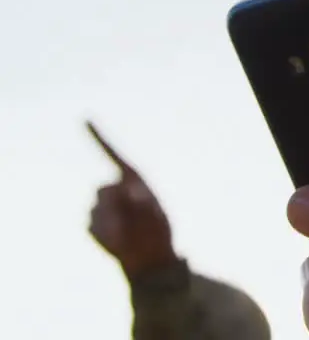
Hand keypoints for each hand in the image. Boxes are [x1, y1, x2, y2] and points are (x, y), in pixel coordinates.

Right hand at [86, 121, 177, 276]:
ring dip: (114, 221)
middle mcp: (115, 190)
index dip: (98, 137)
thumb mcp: (156, 215)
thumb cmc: (156, 232)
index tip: (85, 118)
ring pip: (96, 208)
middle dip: (117, 203)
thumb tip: (123, 190)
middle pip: (103, 189)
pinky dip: (105, 235)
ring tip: (130, 233)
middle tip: (135, 218)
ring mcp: (101, 207)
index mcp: (132, 180)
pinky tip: (118, 241)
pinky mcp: (92, 224)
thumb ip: (141, 201)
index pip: (112, 154)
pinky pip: (92, 226)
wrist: (149, 256)